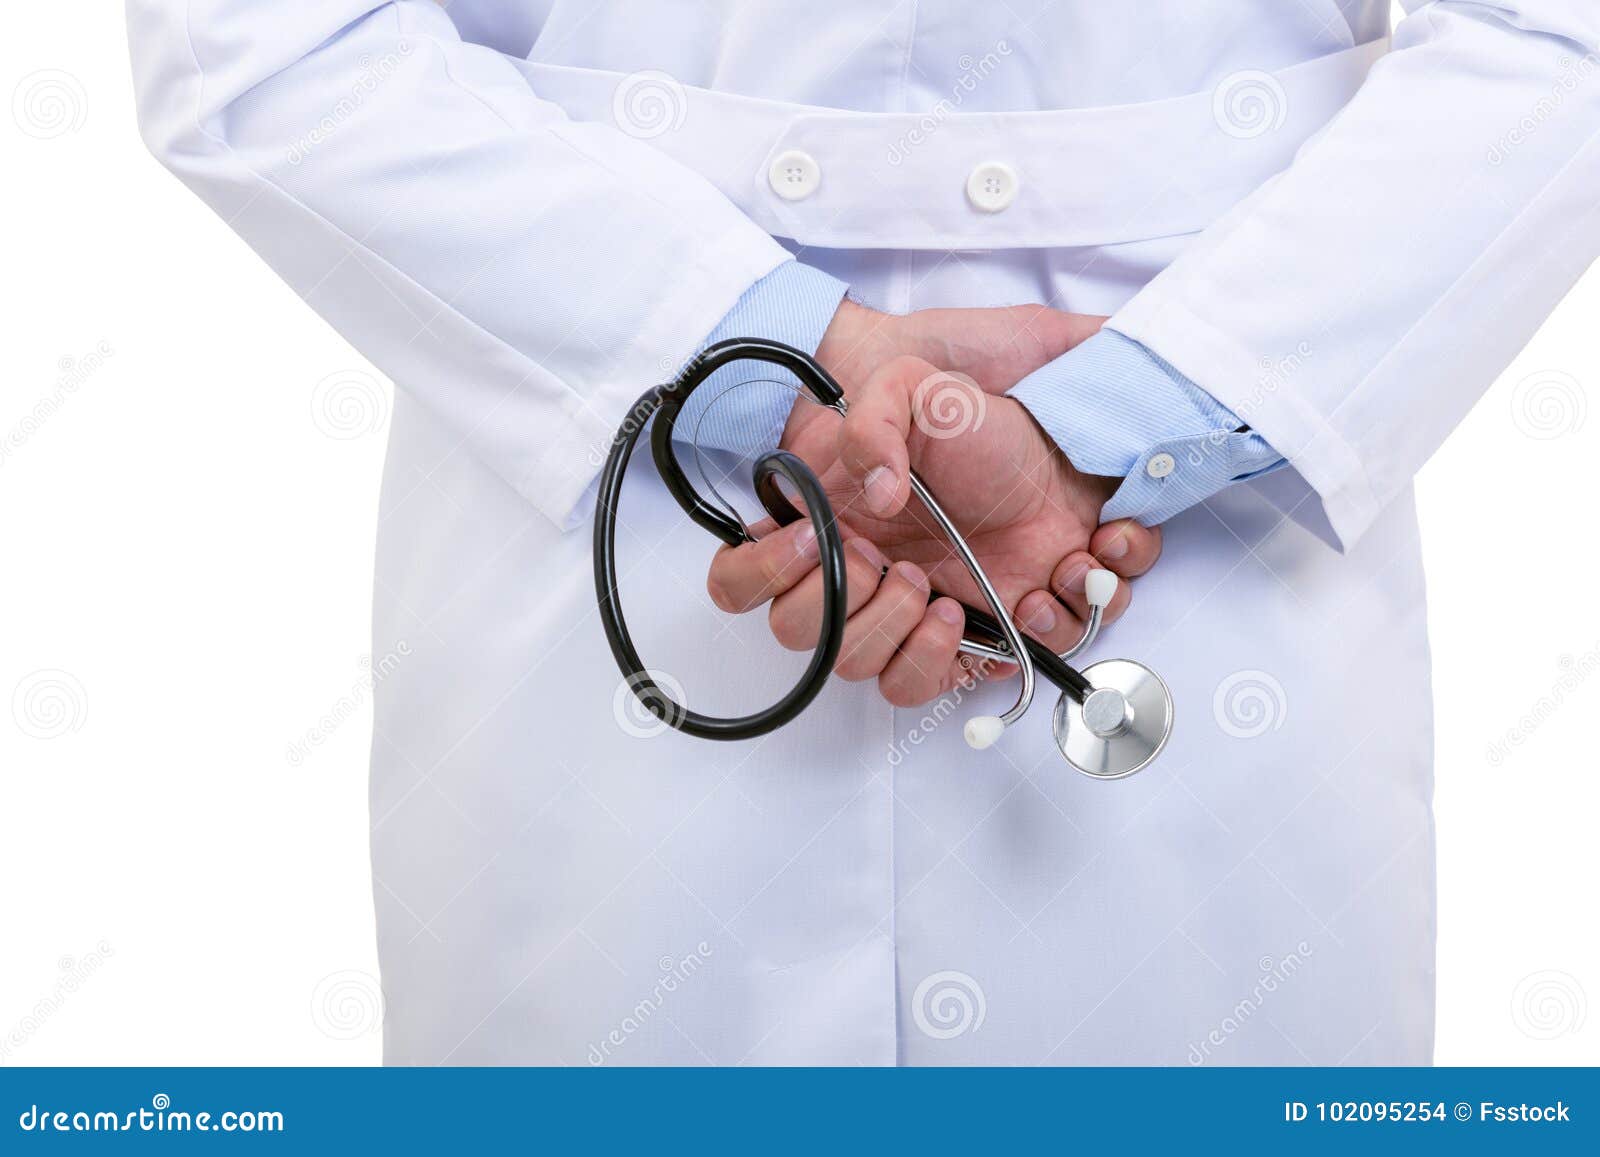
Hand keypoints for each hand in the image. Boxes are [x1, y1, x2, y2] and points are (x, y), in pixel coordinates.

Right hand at [706, 303, 1160, 705]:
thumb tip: (874, 493)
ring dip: (896, 632)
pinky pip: (918, 687)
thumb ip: (875, 422)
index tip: (811, 542)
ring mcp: (895, 619)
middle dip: (843, 599)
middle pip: (796, 631)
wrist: (1059, 471)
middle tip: (893, 563)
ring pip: (857, 667)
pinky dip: (947, 659)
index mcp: (822, 525)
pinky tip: (973, 615)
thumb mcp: (921, 395)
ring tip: (940, 594)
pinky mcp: (947, 650)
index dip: (758, 573)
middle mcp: (848, 579)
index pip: (738, 578)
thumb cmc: (983, 436)